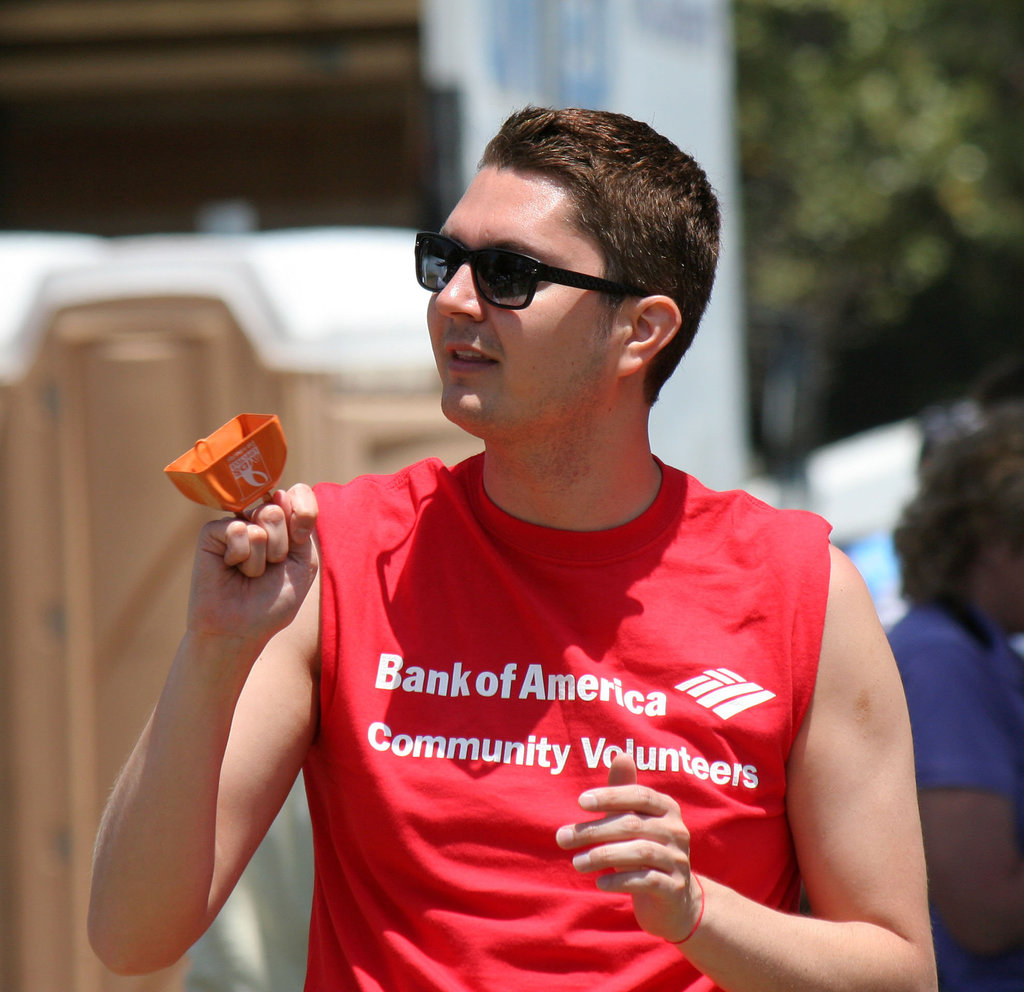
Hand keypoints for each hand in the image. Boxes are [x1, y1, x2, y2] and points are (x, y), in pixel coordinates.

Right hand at [186, 483, 318, 647]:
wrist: (240, 630)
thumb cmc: (273, 601)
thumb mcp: (304, 564)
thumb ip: (302, 526)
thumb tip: (279, 493)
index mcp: (285, 524)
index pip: (299, 493)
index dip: (304, 511)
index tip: (299, 539)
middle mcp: (259, 520)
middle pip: (279, 507)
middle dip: (282, 545)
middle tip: (269, 568)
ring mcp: (235, 524)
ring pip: (263, 516)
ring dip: (263, 556)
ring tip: (249, 573)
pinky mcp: (211, 533)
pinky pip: (238, 528)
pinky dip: (241, 556)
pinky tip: (231, 568)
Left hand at [556, 753, 702, 942]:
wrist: (673, 900)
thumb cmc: (644, 849)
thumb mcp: (633, 820)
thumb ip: (624, 791)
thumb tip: (620, 755)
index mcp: (667, 808)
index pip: (639, 795)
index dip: (611, 796)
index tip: (580, 802)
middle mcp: (677, 831)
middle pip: (632, 825)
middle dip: (594, 830)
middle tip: (562, 838)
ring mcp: (678, 860)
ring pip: (639, 852)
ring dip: (602, 856)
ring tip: (576, 862)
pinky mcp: (674, 888)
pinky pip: (645, 881)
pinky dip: (620, 880)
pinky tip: (599, 881)